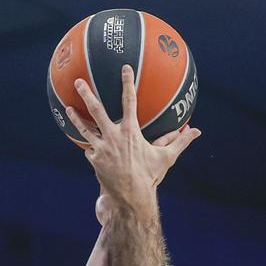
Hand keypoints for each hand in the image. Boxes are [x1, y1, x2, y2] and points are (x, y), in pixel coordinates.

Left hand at [67, 66, 200, 216]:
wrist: (131, 197)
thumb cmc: (150, 176)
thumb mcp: (166, 157)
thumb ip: (181, 141)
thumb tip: (197, 131)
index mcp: (131, 132)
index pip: (129, 101)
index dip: (127, 83)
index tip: (124, 68)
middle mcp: (113, 136)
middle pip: (97, 110)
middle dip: (87, 94)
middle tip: (79, 81)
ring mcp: (101, 148)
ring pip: (85, 128)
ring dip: (76, 116)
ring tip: (68, 106)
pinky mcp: (94, 159)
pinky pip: (91, 148)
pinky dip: (91, 145)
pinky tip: (87, 143)